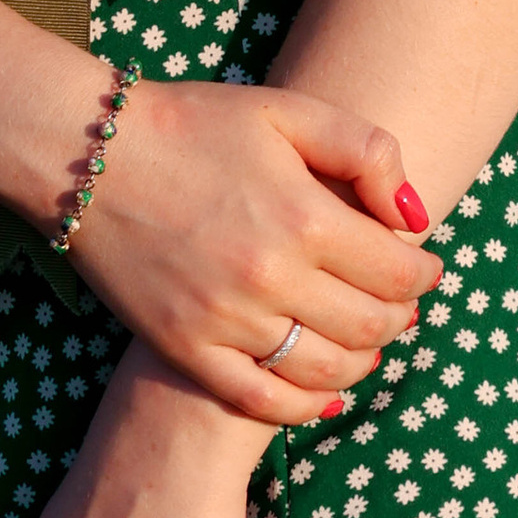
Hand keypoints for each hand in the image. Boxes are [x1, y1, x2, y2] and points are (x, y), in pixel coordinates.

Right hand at [61, 78, 439, 419]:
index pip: (398, 271)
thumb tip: (417, 217)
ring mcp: (225, 321)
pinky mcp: (187, 349)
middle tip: (401, 302)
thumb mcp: (288, 110)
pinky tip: (324, 392)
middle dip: (401, 317)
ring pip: (326, 373)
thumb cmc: (195, 124)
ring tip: (367, 341)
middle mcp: (270, 277)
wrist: (91, 155)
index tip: (426, 266)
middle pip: (371, 327)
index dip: (425, 273)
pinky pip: (262, 401)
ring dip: (364, 362)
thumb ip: (366, 152)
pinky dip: (305, 406)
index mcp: (304, 215)